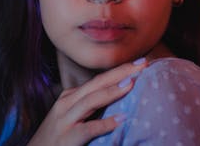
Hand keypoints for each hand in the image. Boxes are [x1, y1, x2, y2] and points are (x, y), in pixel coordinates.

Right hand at [27, 58, 147, 145]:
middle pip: (97, 83)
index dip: (119, 70)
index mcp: (71, 97)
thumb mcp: (71, 117)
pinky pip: (88, 129)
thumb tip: (119, 98)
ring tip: (131, 84)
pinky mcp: (67, 138)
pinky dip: (104, 123)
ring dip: (111, 91)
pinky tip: (120, 120)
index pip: (99, 80)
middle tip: (142, 64)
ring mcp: (65, 120)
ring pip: (90, 100)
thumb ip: (90, 107)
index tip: (140, 63)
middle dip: (120, 72)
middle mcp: (67, 104)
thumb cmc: (57, 138)